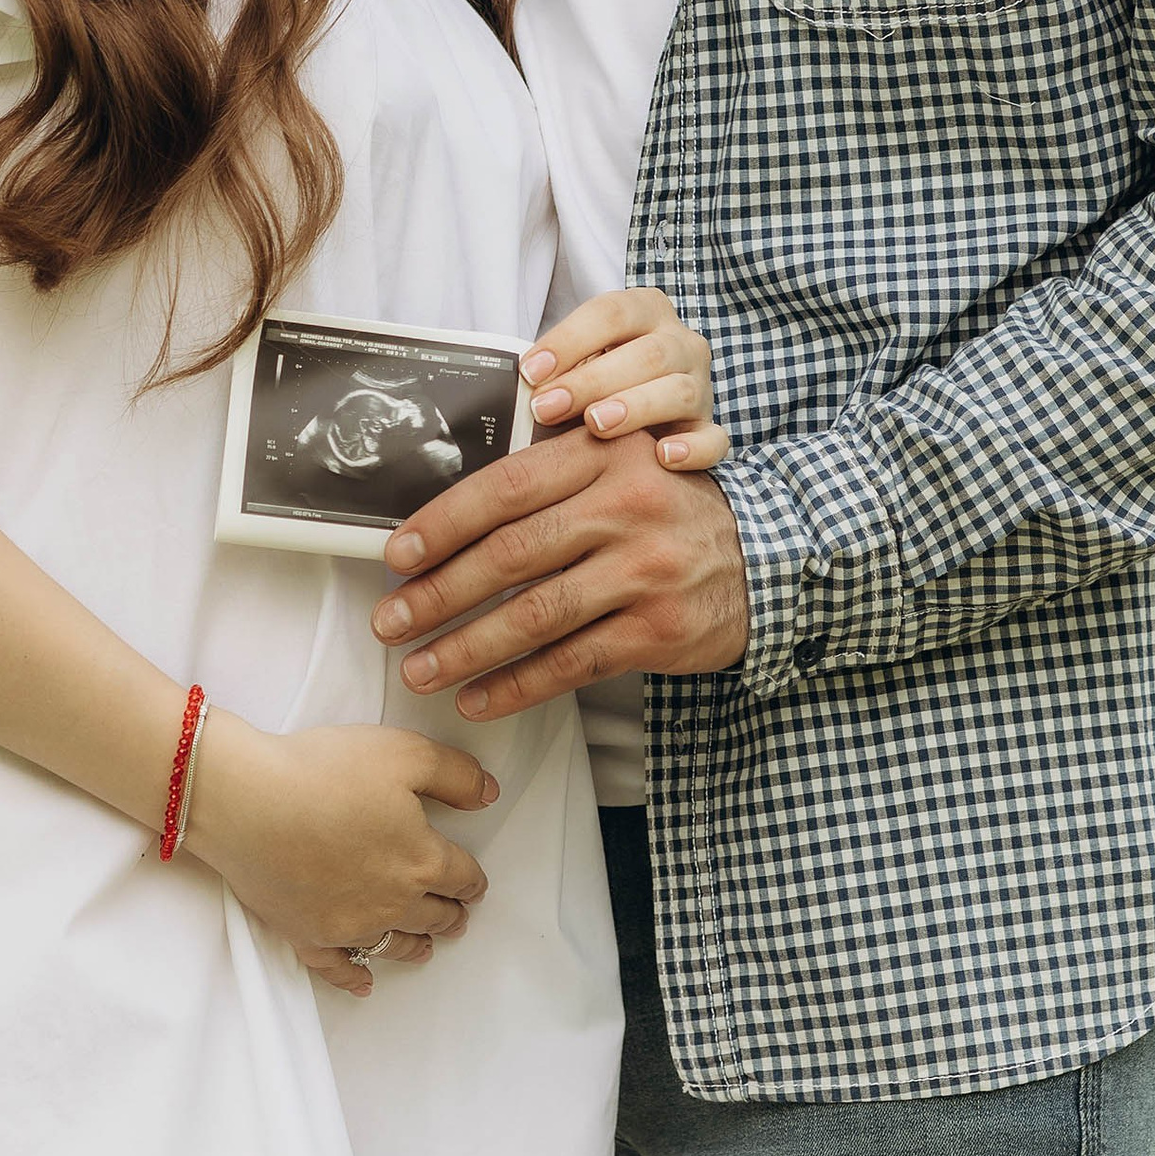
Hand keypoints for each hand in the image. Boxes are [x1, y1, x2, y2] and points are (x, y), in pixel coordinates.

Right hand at [182, 714, 497, 975]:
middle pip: (433, 915)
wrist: (248, 802)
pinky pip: (338, 969)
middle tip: (456, 917)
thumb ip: (455, 775)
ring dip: (414, 945)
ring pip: (394, 944)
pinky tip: (365, 984)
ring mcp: (349, 925)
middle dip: (449, 915)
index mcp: (421, 859)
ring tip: (424, 948)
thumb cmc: (323, 772)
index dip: (473, 880)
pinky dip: (355, 978)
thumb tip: (487, 794)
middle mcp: (392, 902)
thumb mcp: (404, 754)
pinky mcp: (307, 935)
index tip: (475, 885)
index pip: (461, 876)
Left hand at [369, 428, 750, 719]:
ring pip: (535, 616)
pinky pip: (571, 664)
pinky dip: (517, 686)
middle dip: (439, 594)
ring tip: (419, 668)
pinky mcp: (658, 630)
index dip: (443, 524)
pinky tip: (477, 699)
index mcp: (606, 457)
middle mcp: (627, 508)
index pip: (508, 487)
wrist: (763, 560)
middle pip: (512, 554)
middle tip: (390, 621)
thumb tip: (448, 511)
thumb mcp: (623, 465)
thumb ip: (553, 471)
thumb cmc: (669, 511)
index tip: (397, 557)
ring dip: (466, 649)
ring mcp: (645, 572)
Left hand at [519, 285, 730, 473]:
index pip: (612, 312)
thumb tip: (512, 387)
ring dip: (635, 406)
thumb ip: (556, 370)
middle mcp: (680, 344)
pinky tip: (663, 457)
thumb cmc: (602, 383)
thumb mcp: (580, 362)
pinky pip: (712, 438)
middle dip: (592, 380)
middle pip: (647, 353)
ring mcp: (700, 387)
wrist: (654, 414)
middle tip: (547, 407)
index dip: (570, 338)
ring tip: (597, 425)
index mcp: (646, 312)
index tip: (531, 371)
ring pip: (679, 391)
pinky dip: (692, 448)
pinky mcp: (708, 429)